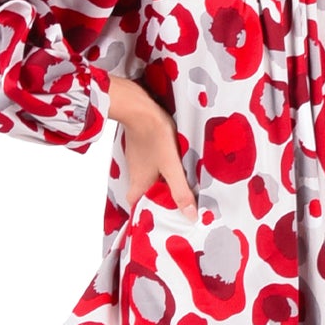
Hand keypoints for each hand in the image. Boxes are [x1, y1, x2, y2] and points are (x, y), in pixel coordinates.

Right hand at [108, 76, 196, 218]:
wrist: (139, 107)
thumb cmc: (154, 137)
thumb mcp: (172, 167)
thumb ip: (180, 191)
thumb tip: (190, 215)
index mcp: (139, 183)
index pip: (136, 205)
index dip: (146, 212)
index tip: (160, 217)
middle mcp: (134, 172)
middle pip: (144, 191)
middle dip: (157, 197)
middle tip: (174, 202)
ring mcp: (136, 158)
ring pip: (147, 176)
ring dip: (160, 181)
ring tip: (178, 184)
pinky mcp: (140, 145)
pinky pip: (149, 162)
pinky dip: (159, 166)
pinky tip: (172, 162)